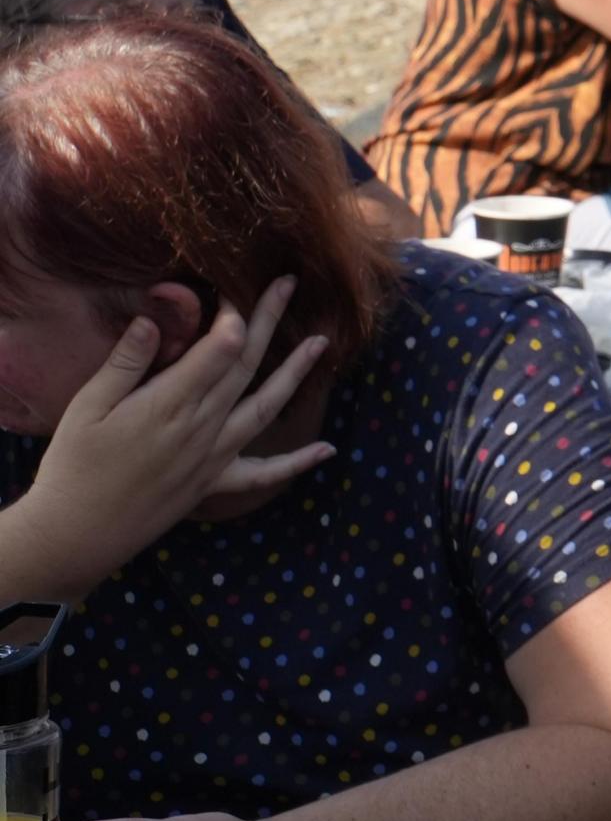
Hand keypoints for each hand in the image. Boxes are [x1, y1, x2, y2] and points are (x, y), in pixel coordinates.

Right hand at [5, 279, 329, 602]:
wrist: (74, 536)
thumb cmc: (73, 467)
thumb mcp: (86, 408)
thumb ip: (125, 364)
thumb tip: (150, 320)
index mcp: (170, 404)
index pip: (218, 348)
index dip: (232, 314)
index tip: (235, 285)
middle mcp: (202, 427)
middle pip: (244, 365)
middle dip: (268, 320)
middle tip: (289, 284)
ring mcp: (214, 457)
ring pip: (265, 406)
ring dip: (295, 373)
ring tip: (322, 343)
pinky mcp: (212, 483)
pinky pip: (263, 473)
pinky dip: (297, 462)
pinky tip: (327, 450)